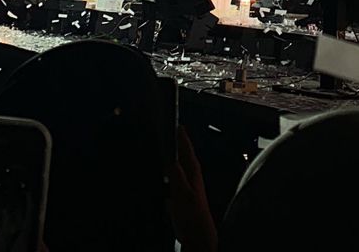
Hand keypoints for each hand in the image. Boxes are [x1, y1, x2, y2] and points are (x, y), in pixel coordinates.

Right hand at [167, 126, 217, 251]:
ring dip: (172, 159)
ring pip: (177, 167)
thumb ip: (176, 175)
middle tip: (169, 132)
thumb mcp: (182, 192)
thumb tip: (171, 159)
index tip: (177, 123)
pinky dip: (168, 175)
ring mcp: (187, 186)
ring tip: (164, 150)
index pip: (187, 148)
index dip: (182, 136)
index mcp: (193, 171)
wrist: (196, 235)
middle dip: (177, 144)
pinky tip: (162, 176)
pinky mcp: (182, 197)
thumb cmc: (193, 215)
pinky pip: (173, 180)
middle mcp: (191, 176)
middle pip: (182, 155)